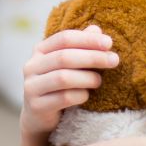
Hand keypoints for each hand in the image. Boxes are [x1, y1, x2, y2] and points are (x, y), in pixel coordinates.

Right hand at [20, 25, 118, 139]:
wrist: (39, 116)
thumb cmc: (59, 85)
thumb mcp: (68, 65)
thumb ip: (80, 46)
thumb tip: (96, 29)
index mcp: (40, 50)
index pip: (64, 38)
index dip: (87, 39)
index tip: (109, 43)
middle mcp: (31, 66)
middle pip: (64, 57)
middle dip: (92, 57)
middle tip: (114, 60)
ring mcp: (31, 86)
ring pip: (63, 78)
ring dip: (87, 78)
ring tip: (99, 81)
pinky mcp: (37, 106)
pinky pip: (64, 98)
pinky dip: (80, 95)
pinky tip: (87, 95)